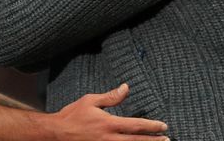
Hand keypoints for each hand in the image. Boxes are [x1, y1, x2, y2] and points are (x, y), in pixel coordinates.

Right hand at [49, 84, 168, 140]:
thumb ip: (111, 97)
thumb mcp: (90, 101)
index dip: (152, 126)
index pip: (136, 125)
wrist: (56, 134)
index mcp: (108, 123)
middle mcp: (109, 138)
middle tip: (167, 140)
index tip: (163, 125)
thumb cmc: (72, 115)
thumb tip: (126, 88)